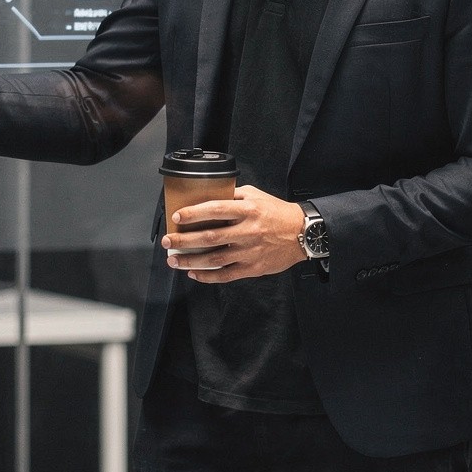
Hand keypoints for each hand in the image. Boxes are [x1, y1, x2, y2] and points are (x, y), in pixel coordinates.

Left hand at [162, 184, 307, 282]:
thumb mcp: (256, 195)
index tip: (177, 217)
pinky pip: (226, 275)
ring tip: (175, 260)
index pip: (215, 209)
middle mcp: (247, 231)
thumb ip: (233, 196)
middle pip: (210, 237)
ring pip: (215, 259)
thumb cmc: (277, 213)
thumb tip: (209, 197)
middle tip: (168, 241)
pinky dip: (208, 276)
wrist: (302, 233)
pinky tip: (195, 274)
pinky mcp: (253, 268)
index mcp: (248, 210)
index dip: (194, 214)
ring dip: (191, 261)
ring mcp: (250, 252)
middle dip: (184, 240)